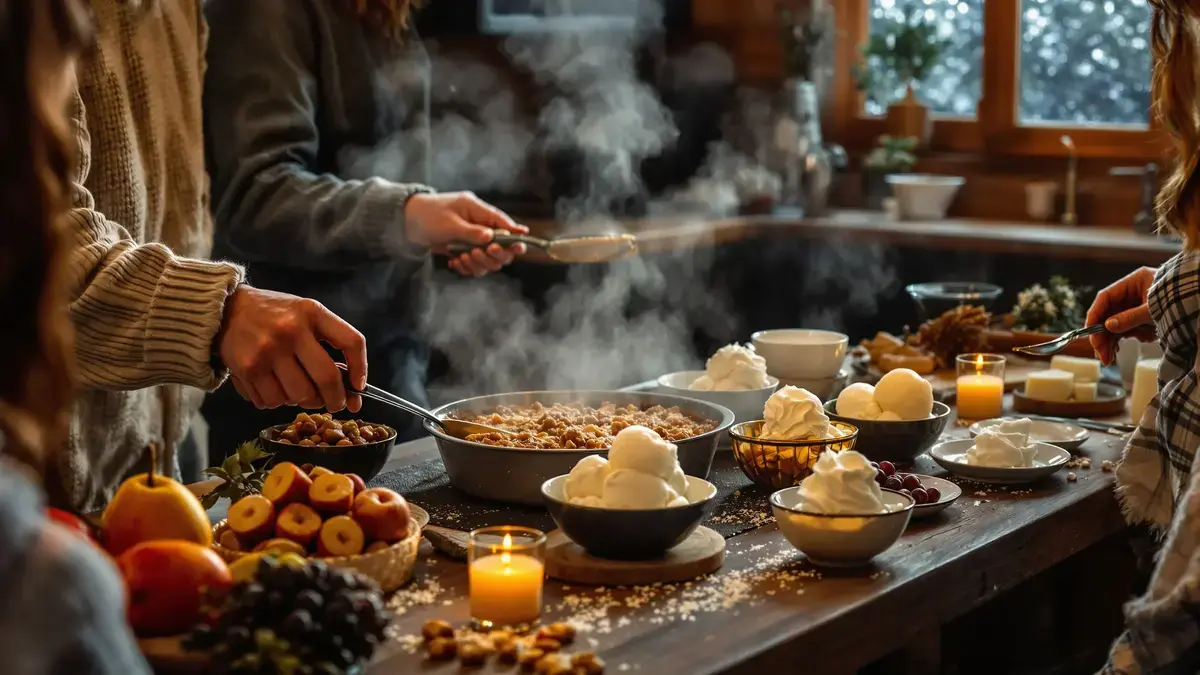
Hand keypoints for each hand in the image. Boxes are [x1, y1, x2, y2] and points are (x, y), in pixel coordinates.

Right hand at [217, 286, 366, 412]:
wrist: (226, 309)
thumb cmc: (274, 314)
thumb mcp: (305, 314)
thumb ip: (329, 341)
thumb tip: (352, 387)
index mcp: (311, 312)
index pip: (351, 342)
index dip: (360, 369)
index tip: (358, 386)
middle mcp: (290, 330)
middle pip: (326, 379)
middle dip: (335, 399)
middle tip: (334, 403)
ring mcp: (267, 351)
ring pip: (299, 396)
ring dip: (303, 401)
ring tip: (298, 390)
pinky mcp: (247, 369)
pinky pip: (272, 402)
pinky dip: (277, 402)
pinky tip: (274, 387)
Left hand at [404, 191, 527, 275]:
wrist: (407, 223)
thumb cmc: (428, 215)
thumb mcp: (450, 223)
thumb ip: (471, 231)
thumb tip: (492, 237)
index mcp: (478, 211)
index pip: (503, 223)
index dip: (515, 234)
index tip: (520, 246)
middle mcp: (480, 226)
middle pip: (502, 246)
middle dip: (494, 254)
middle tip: (479, 253)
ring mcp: (473, 240)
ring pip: (489, 259)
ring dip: (479, 263)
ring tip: (463, 258)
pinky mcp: (465, 251)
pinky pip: (475, 265)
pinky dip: (467, 267)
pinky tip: (455, 263)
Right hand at [1085, 266, 1157, 364]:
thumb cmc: (1181, 299)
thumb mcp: (1154, 310)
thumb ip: (1130, 318)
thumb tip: (1108, 327)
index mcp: (1134, 282)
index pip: (1105, 297)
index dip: (1094, 315)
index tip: (1089, 332)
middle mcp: (1132, 293)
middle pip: (1108, 314)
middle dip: (1102, 335)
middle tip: (1101, 354)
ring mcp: (1136, 306)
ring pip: (1115, 324)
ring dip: (1110, 341)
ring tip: (1109, 357)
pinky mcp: (1142, 317)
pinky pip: (1126, 329)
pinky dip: (1123, 340)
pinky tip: (1122, 349)